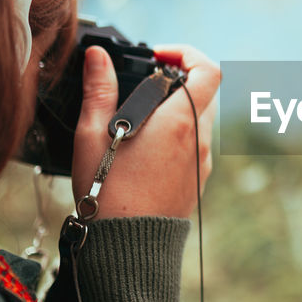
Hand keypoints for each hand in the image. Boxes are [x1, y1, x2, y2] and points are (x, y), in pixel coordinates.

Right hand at [71, 44, 218, 219]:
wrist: (127, 248)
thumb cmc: (108, 192)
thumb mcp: (93, 135)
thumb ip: (98, 89)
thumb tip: (96, 56)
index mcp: (180, 121)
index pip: (208, 70)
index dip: (187, 53)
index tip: (159, 55)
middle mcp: (198, 140)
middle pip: (203, 94)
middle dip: (175, 82)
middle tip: (141, 86)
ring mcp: (201, 163)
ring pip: (198, 121)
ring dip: (174, 111)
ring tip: (136, 122)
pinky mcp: (197, 182)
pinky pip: (193, 147)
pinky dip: (175, 137)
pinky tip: (143, 151)